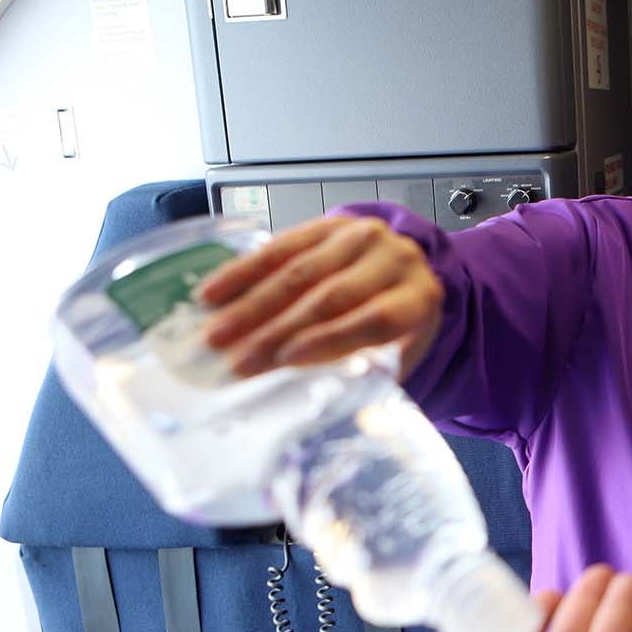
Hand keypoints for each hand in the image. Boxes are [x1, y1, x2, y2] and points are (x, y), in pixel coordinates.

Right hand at [198, 214, 443, 377]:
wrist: (404, 275)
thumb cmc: (397, 328)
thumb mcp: (398, 354)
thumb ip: (368, 375)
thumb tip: (323, 407)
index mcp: (418, 298)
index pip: (374, 318)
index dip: (330, 339)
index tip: (287, 360)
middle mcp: (394, 260)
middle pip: (330, 296)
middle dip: (278, 331)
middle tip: (237, 361)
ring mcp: (359, 235)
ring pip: (299, 271)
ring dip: (251, 306)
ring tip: (216, 334)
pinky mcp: (327, 224)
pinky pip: (279, 246)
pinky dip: (243, 272)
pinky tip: (213, 294)